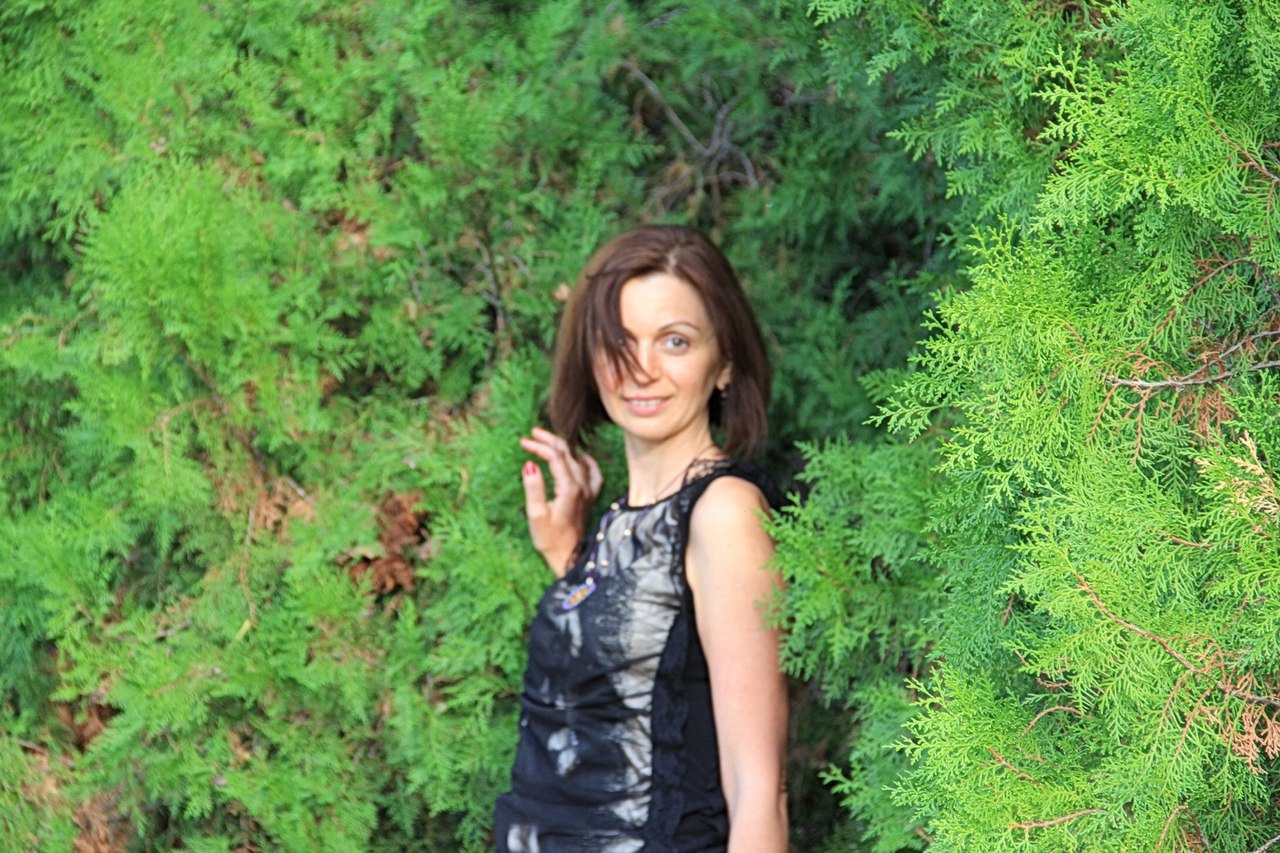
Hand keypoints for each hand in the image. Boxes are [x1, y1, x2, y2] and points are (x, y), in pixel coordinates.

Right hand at [520, 426, 602, 575]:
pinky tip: (581, 458)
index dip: (539, 446)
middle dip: (550, 441)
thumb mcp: (536, 514)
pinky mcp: (589, 499)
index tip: (523, 442)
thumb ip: (534, 487)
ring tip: (548, 441)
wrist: (569, 558)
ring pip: (579, 460)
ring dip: (564, 448)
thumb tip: (529, 464)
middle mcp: (582, 486)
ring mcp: (588, 492)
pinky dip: (586, 462)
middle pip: (568, 454)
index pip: (555, 456)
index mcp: (569, 488)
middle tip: (533, 433)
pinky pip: (593, 474)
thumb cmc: (551, 540)